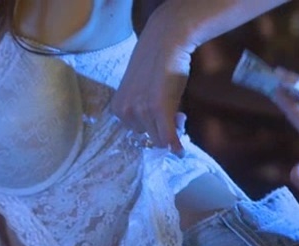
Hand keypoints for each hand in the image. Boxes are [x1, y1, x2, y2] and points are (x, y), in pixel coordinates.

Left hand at [111, 4, 193, 152]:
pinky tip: (181, 152)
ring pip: (160, 137)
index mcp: (117, 107)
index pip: (136, 132)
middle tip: (178, 115)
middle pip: (148, 136)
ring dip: (173, 131)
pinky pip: (168, 137)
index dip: (153, 128)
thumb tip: (158, 130)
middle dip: (163, 130)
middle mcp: (125, 111)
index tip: (164, 120)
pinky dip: (175, 146)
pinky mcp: (159, 110)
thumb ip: (142, 109)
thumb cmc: (154, 62)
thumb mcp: (139, 89)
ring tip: (180, 112)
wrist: (165, 41)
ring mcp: (141, 111)